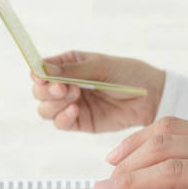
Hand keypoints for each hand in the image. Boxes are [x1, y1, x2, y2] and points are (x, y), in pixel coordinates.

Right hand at [31, 51, 164, 132]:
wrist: (150, 97)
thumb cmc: (128, 74)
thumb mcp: (101, 67)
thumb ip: (72, 70)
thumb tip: (43, 69)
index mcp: (70, 64)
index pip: (42, 69)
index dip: (37, 74)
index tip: (40, 77)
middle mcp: (66, 84)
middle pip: (39, 91)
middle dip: (46, 91)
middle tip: (63, 88)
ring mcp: (71, 104)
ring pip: (45, 109)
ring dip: (54, 104)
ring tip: (75, 97)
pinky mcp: (80, 122)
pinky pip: (60, 123)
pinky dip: (63, 118)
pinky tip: (75, 111)